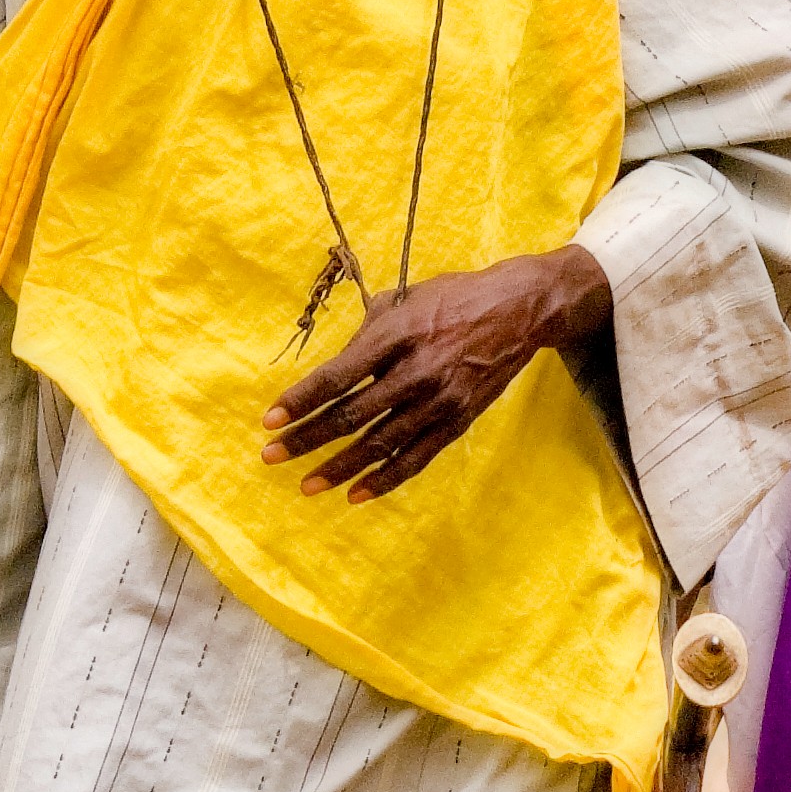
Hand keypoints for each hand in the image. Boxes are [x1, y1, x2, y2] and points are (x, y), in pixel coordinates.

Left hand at [263, 245, 610, 502]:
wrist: (520, 311)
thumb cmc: (454, 298)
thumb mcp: (405, 299)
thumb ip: (367, 334)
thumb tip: (334, 366)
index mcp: (398, 334)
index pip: (337, 376)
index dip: (300, 400)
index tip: (270, 421)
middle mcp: (417, 370)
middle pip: (351, 415)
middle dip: (306, 439)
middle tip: (271, 457)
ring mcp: (440, 400)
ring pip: (379, 444)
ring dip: (339, 468)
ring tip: (306, 485)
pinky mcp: (458, 421)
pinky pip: (416, 459)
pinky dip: (384, 479)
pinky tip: (355, 493)